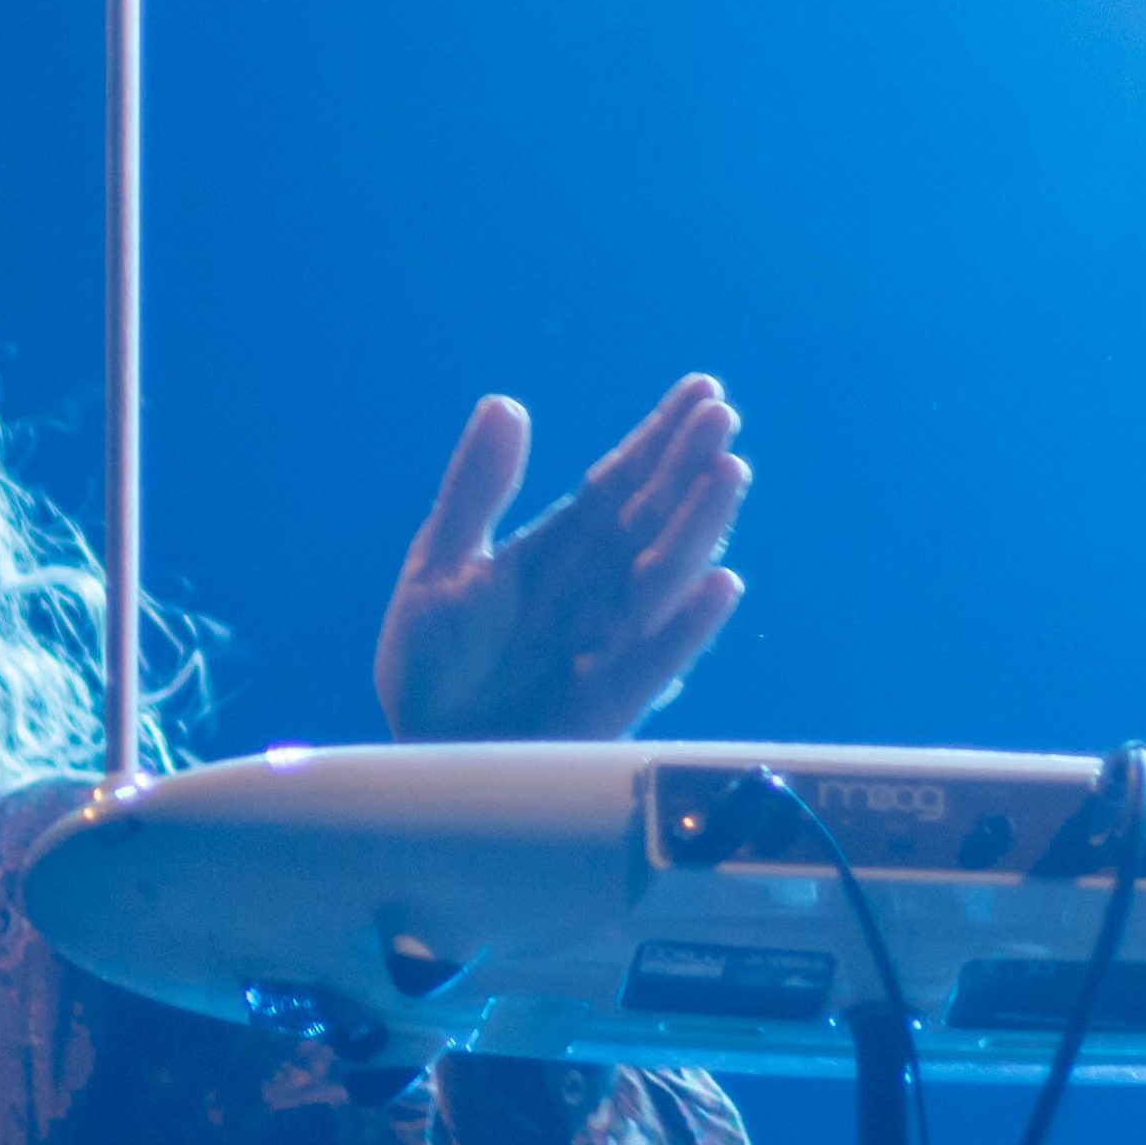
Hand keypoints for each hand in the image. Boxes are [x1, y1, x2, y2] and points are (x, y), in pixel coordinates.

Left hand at [374, 375, 749, 742]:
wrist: (417, 755)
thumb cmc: (433, 665)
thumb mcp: (439, 566)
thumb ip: (475, 491)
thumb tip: (504, 404)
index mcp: (559, 553)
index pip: (620, 485)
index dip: (660, 440)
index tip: (703, 390)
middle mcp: (595, 593)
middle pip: (650, 520)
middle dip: (686, 469)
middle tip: (720, 416)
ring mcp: (605, 647)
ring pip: (661, 578)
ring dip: (696, 528)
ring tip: (728, 473)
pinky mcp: (602, 706)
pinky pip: (649, 662)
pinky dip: (684, 627)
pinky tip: (719, 584)